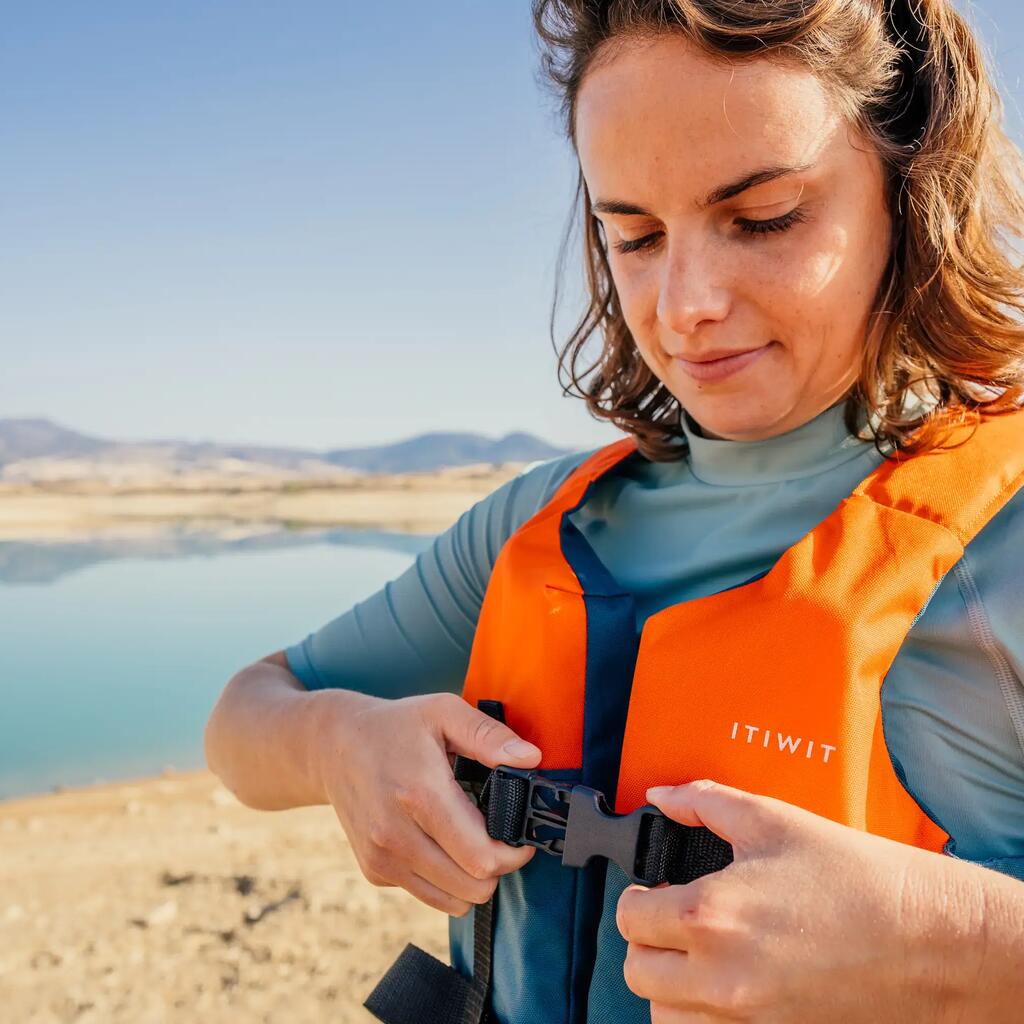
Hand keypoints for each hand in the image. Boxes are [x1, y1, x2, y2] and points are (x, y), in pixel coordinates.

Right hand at [314, 690, 540, 916]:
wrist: (333, 746)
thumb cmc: (396, 725)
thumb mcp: (443, 711)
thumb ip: (489, 735)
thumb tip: (531, 759)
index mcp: (420, 794)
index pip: (481, 857)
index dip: (513, 853)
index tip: (519, 836)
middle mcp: (396, 834)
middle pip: (472, 887)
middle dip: (497, 867)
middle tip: (499, 837)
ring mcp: (381, 857)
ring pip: (453, 901)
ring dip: (472, 879)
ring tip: (472, 841)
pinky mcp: (374, 871)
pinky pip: (428, 895)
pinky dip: (445, 879)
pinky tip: (441, 844)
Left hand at [616, 779, 982, 1022]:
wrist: (929, 938)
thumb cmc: (855, 877)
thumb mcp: (770, 819)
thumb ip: (702, 801)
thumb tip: (661, 795)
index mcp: (710, 916)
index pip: (630, 916)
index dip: (638, 895)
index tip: (655, 889)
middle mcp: (721, 978)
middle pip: (638, 970)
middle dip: (647, 939)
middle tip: (675, 918)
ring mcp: (747, 1020)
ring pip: (665, 1016)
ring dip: (669, 984)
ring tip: (699, 954)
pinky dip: (702, 1016)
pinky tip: (726, 984)